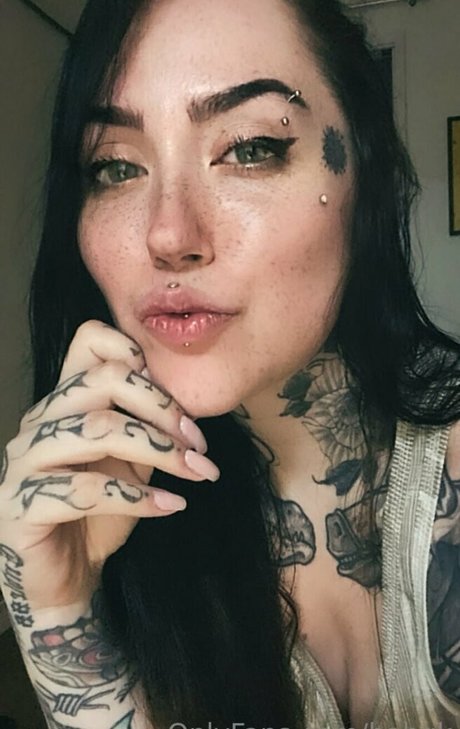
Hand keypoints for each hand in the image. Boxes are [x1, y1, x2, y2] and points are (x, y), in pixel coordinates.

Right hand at [0, 320, 218, 619]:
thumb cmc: (99, 514)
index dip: (132, 349)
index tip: (176, 392)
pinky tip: (170, 506)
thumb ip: (147, 427)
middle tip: (199, 442)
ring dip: (159, 450)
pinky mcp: (21, 504)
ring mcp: (24, 462)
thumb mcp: (130, 463)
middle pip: (102, 382)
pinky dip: (137, 498)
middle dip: (162, 407)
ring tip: (195, 472)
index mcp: (64, 402)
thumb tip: (193, 403)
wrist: (67, 577)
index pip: (87, 342)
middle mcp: (38, 422)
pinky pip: (85, 490)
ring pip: (98, 430)